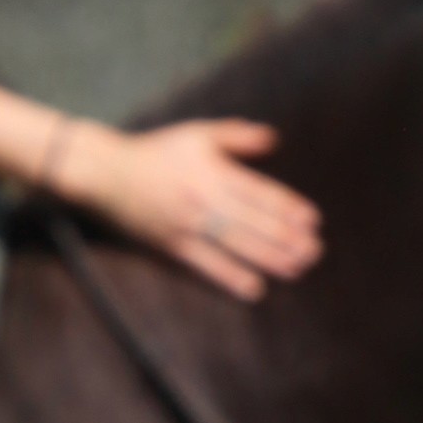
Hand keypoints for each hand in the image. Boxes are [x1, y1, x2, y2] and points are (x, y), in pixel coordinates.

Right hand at [76, 114, 323, 304]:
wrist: (107, 173)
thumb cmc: (156, 152)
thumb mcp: (197, 134)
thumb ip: (237, 136)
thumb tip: (274, 138)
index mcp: (214, 171)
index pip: (260, 192)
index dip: (289, 208)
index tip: (313, 221)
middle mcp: (205, 199)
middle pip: (255, 222)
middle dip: (288, 238)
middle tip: (315, 251)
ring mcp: (188, 226)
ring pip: (238, 245)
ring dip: (271, 258)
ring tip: (298, 268)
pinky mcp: (172, 246)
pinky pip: (207, 266)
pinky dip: (231, 278)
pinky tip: (254, 289)